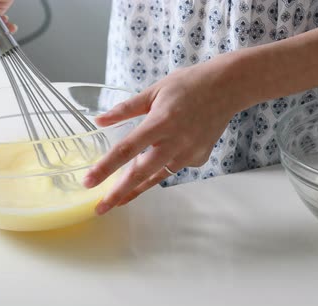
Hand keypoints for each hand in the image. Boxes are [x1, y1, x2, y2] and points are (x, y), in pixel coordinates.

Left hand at [83, 56, 251, 214]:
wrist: (228, 88)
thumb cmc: (188, 85)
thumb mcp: (153, 91)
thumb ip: (125, 109)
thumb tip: (99, 120)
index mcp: (160, 122)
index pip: (127, 149)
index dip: (105, 167)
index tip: (88, 182)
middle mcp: (175, 141)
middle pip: (141, 173)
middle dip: (118, 194)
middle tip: (100, 208)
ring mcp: (189, 153)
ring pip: (156, 176)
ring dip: (136, 189)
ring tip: (117, 200)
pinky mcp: (199, 158)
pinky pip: (173, 168)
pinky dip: (161, 167)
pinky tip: (159, 157)